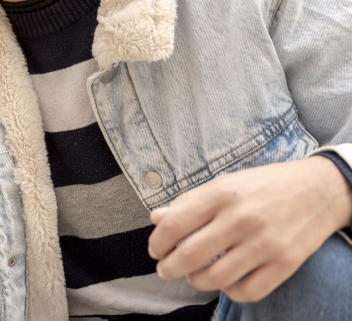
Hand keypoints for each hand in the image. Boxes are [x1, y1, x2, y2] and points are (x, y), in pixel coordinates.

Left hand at [147, 156, 351, 301]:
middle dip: (169, 267)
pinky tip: (225, 282)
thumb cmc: (264, 185)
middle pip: (190, 255)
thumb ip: (189, 201)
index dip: (158, 242)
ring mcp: (265, 243)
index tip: (155, 250)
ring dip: (196, 281)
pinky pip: (249, 291)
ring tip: (193, 276)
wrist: (319, 189)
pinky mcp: (286, 263)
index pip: (175, 224)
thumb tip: (156, 218)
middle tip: (165, 269)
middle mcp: (242, 218)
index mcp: (222, 193)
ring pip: (216, 277)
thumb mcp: (224, 183)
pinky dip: (231, 292)